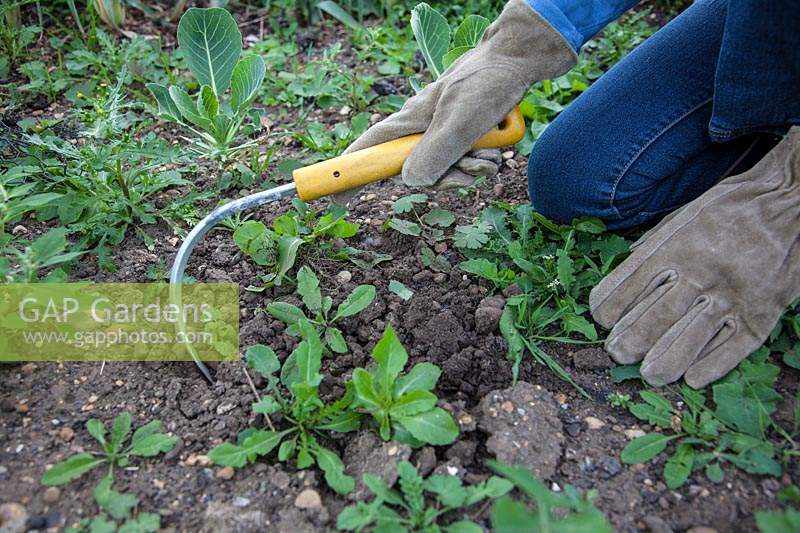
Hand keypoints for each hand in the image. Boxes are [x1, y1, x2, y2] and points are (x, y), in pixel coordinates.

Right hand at [332, 0, 575, 204]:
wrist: (520, 60)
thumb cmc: (486, 82)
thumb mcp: (460, 121)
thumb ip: (435, 154)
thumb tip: (410, 183)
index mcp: (410, 121)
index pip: (368, 150)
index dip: (350, 174)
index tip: (335, 198)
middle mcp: (422, 128)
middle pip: (416, 172)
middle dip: (445, 177)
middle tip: (467, 170)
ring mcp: (443, 131)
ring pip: (447, 170)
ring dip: (471, 168)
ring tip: (488, 151)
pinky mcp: (464, 133)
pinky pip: (466, 162)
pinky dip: (482, 161)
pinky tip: (495, 148)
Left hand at [590, 129, 799, 387]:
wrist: (791, 201)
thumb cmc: (731, 208)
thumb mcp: (685, 215)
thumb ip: (655, 244)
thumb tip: (624, 266)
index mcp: (676, 247)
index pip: (629, 285)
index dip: (609, 308)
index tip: (601, 320)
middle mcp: (701, 272)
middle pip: (655, 317)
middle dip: (630, 341)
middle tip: (617, 353)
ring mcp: (732, 295)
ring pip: (689, 338)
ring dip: (663, 361)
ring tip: (649, 374)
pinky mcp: (762, 313)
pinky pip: (732, 348)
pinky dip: (710, 367)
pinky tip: (692, 379)